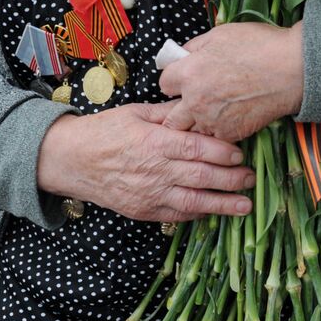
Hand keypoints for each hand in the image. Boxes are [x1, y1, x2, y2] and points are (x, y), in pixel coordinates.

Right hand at [36, 101, 254, 221]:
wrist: (68, 160)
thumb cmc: (103, 131)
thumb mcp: (135, 112)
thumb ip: (168, 113)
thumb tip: (197, 106)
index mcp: (154, 142)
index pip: (196, 149)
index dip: (223, 152)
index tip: (242, 153)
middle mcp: (154, 171)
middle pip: (201, 176)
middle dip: (231, 179)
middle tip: (252, 178)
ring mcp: (148, 194)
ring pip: (193, 202)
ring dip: (222, 204)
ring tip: (245, 205)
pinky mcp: (142, 210)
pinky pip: (176, 214)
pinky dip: (198, 213)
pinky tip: (215, 210)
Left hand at [157, 21, 304, 141]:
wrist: (293, 69)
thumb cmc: (259, 46)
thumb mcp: (221, 34)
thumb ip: (195, 47)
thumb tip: (182, 56)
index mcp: (189, 72)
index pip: (163, 84)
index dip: (174, 80)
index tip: (182, 80)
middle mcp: (195, 100)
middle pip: (170, 118)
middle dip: (177, 111)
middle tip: (189, 105)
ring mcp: (212, 121)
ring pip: (192, 132)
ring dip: (196, 125)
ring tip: (210, 115)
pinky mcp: (231, 133)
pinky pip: (215, 138)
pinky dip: (219, 131)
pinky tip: (228, 119)